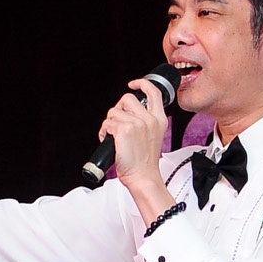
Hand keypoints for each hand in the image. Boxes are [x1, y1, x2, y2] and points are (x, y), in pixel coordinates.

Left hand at [99, 79, 174, 227]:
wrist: (143, 177)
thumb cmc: (145, 163)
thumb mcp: (153, 138)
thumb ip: (146, 122)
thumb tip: (129, 113)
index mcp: (159, 120)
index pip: (153, 92)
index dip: (142, 83)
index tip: (134, 84)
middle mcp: (149, 119)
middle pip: (127, 98)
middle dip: (118, 110)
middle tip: (118, 123)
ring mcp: (136, 123)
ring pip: (114, 112)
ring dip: (110, 124)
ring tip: (114, 138)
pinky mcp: (124, 130)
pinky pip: (107, 123)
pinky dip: (104, 133)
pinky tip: (109, 141)